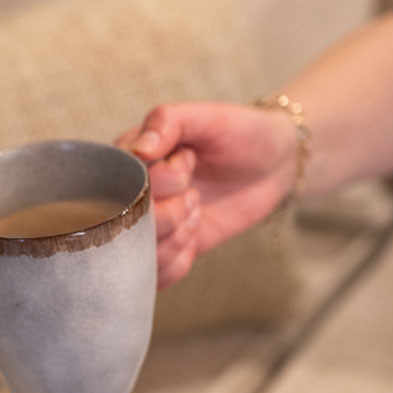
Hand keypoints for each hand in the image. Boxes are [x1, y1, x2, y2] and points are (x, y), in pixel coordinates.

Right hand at [117, 102, 297, 287]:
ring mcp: (148, 225)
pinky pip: (155, 275)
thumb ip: (167, 122)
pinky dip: (176, 262)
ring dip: (175, 237)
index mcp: (129, 158)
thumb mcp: (208, 117)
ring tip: (197, 212)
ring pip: (138, 254)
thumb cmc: (239, 133)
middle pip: (127, 224)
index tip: (189, 163)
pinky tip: (194, 237)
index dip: (158, 182)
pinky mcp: (166, 249)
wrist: (272, 164)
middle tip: (195, 193)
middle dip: (170, 213)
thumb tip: (140, 149)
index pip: (120, 184)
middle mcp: (131, 194)